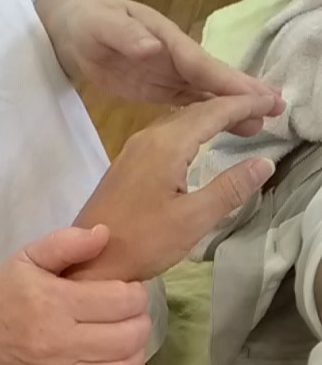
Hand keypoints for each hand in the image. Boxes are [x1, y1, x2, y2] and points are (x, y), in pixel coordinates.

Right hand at [0, 226, 150, 364]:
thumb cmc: (3, 293)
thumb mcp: (28, 257)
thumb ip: (67, 243)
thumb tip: (104, 234)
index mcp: (53, 302)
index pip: (121, 301)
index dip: (137, 293)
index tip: (130, 289)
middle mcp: (59, 342)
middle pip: (129, 336)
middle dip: (141, 320)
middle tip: (132, 312)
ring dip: (137, 350)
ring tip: (127, 335)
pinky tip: (119, 362)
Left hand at [40, 0, 284, 117]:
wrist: (71, 34)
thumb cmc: (88, 27)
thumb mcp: (103, 27)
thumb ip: (126, 38)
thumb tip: (153, 48)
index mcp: (166, 44)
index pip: (202, 66)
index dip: (230, 83)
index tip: (258, 98)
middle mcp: (174, 58)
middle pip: (212, 80)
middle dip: (243, 95)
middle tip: (276, 109)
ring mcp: (167, 74)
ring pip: (205, 93)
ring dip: (231, 107)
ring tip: (259, 124)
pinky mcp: (158, 89)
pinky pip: (188, 103)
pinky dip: (208, 114)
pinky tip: (223, 126)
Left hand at [69, 94, 277, 281]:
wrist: (88, 261)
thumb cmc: (141, 243)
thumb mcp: (192, 219)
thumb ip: (230, 188)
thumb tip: (264, 161)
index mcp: (166, 145)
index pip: (214, 111)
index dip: (246, 103)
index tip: (275, 103)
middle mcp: (148, 138)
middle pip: (196, 110)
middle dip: (232, 106)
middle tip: (266, 112)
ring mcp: (133, 151)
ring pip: (179, 121)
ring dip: (211, 118)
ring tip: (241, 125)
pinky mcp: (126, 166)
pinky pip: (166, 136)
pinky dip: (192, 132)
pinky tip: (200, 143)